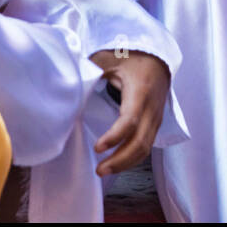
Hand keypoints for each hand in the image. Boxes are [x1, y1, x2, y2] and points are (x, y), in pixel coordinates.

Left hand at [88, 49, 170, 175]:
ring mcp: (156, 117)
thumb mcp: (109, 57)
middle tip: (99, 169)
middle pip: (140, 142)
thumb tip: (68, 77)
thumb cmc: (131, 56)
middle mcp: (152, 108)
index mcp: (140, 91)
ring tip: (104, 170)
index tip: (98, 147)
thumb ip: (91, 67)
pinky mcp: (155, 123)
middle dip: (120, 160)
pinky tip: (117, 162)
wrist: (158, 57)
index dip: (115, 137)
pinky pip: (147, 145)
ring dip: (126, 163)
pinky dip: (133, 157)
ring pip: (145, 148)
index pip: (130, 120)